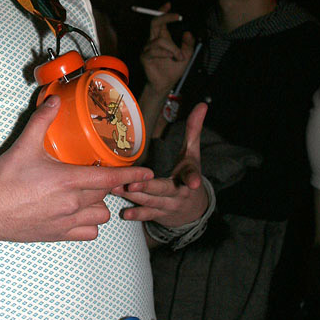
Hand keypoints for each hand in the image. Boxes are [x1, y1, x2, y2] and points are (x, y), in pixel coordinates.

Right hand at [0, 96, 153, 242]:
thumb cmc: (4, 181)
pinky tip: (79, 213)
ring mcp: (68, 222)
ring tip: (88, 192)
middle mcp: (73, 204)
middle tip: (98, 171)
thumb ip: (42, 121)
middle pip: (105, 192)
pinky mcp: (59, 235)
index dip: (132, 174)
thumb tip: (53, 100)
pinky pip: (88, 233)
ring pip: (101, 215)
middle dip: (107, 182)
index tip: (148, 173)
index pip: (110, 178)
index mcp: (69, 181)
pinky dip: (90, 224)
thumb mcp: (23, 146)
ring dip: (99, 203)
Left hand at [115, 102, 208, 226]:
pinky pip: (147, 215)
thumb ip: (194, 130)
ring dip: (134, 196)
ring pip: (151, 201)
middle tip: (133, 182)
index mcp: (188, 176)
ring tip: (117, 189)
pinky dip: (136, 214)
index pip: (192, 176)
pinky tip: (125, 213)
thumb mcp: (193, 153)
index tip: (193, 182)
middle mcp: (179, 193)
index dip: (192, 178)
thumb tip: (202, 105)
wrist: (193, 209)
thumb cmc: (188, 175)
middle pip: (163, 190)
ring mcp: (168, 205)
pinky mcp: (158, 214)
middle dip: (149, 187)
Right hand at [140, 3, 195, 94]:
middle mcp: (153, 41)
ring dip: (173, 48)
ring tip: (179, 57)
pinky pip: (155, 50)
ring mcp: (148, 48)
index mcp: (161, 38)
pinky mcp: (145, 56)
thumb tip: (188, 32)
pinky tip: (170, 58)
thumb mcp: (186, 55)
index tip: (169, 4)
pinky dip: (166, 53)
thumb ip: (188, 44)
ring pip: (160, 40)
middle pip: (155, 23)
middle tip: (177, 16)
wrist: (165, 84)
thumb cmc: (173, 70)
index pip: (159, 21)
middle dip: (165, 17)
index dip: (162, 12)